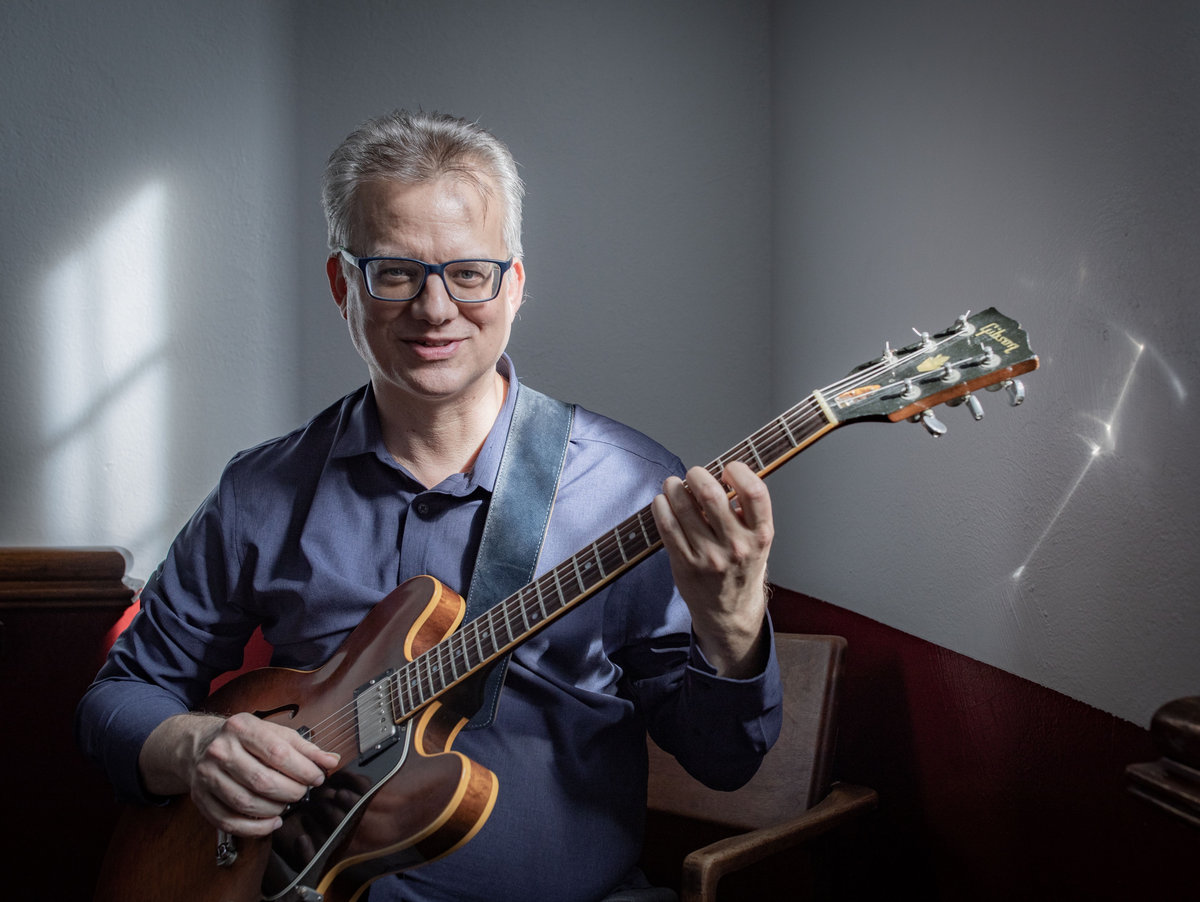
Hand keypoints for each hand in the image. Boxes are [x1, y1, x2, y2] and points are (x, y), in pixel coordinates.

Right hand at [139, 712, 339, 836]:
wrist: (200, 744)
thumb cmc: (245, 739)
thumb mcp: (274, 733)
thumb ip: (304, 747)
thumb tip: (331, 761)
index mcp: (242, 728)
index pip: (278, 753)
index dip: (303, 769)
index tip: (317, 777)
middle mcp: (221, 750)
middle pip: (262, 781)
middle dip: (291, 791)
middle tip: (302, 792)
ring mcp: (207, 776)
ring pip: (246, 803)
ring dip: (274, 809)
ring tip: (287, 803)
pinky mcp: (201, 798)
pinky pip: (229, 822)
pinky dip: (255, 828)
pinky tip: (272, 821)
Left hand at [651, 460, 773, 677]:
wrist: (729, 612)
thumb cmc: (742, 569)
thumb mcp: (757, 541)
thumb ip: (746, 512)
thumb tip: (719, 475)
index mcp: (761, 535)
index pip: (754, 491)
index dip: (738, 471)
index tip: (727, 469)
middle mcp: (737, 545)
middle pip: (711, 493)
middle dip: (697, 474)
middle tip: (693, 474)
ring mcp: (710, 556)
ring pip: (684, 506)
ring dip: (674, 487)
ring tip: (673, 485)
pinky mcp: (685, 564)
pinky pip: (667, 526)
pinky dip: (661, 506)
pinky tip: (662, 501)